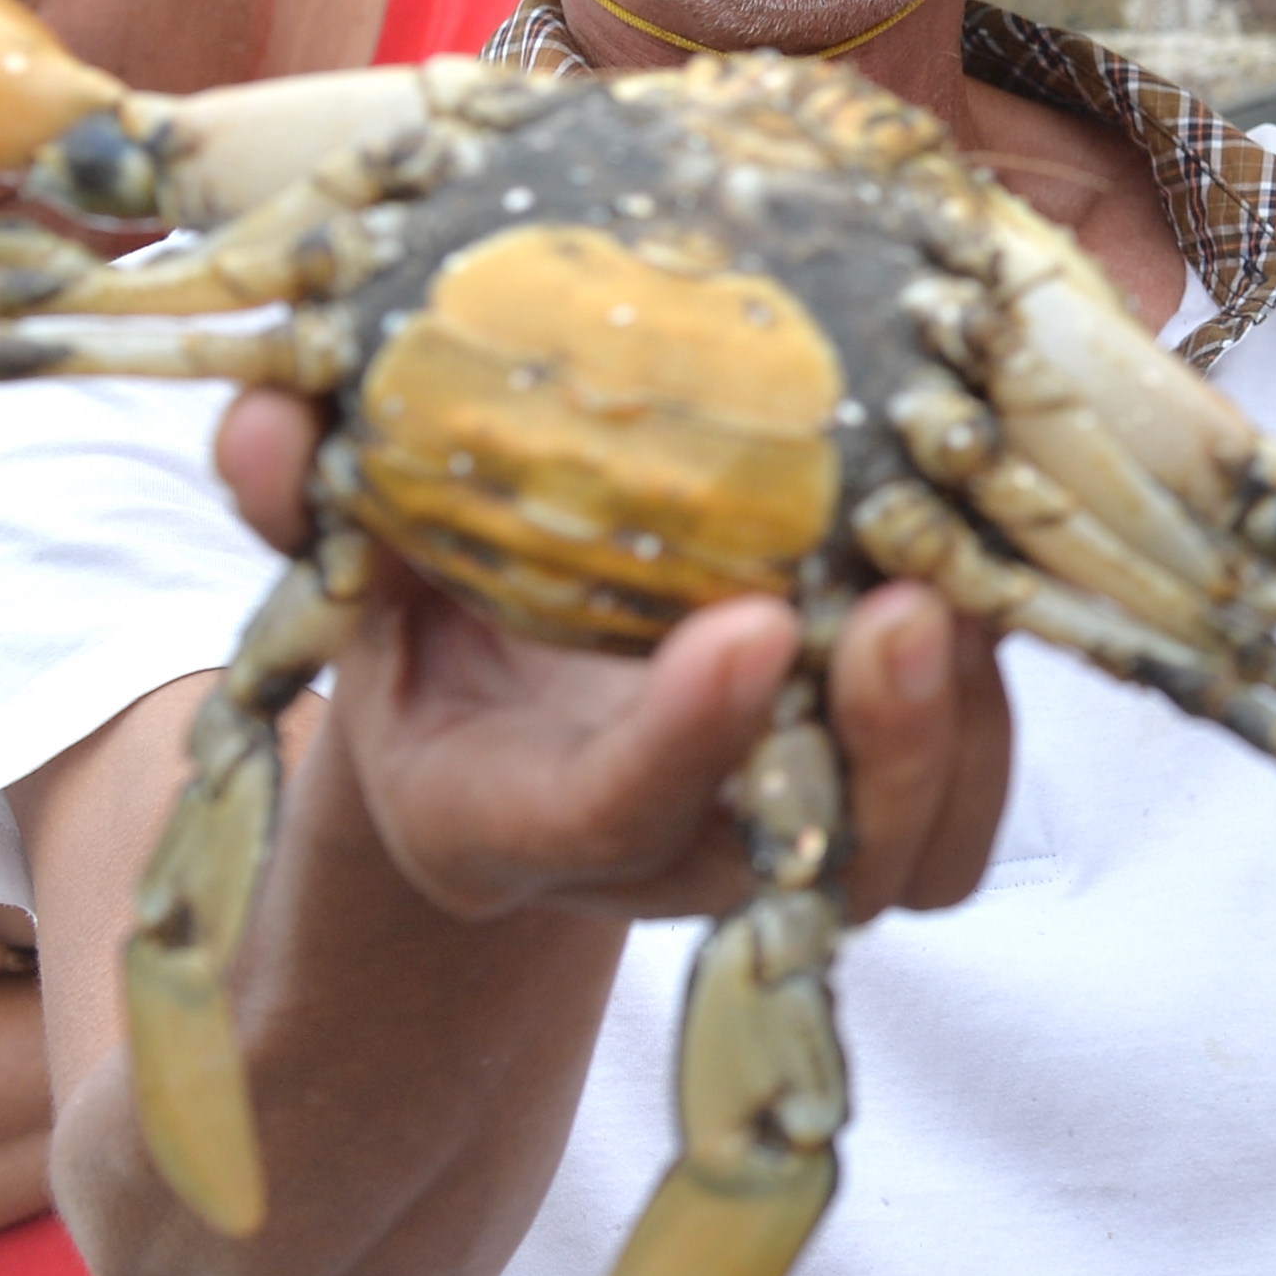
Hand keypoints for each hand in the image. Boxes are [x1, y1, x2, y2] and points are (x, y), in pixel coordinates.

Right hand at [211, 390, 1016, 928]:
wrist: (506, 718)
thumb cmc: (425, 621)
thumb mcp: (345, 567)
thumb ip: (305, 501)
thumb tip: (276, 414)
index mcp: (499, 819)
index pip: (610, 808)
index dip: (686, 731)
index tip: (750, 625)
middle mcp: (654, 861)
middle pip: (800, 853)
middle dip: (874, 738)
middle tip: (912, 601)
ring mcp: (769, 851)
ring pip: (909, 844)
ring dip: (959, 718)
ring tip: (978, 572)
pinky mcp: (864, 820)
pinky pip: (964, 809)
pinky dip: (995, 707)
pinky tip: (999, 579)